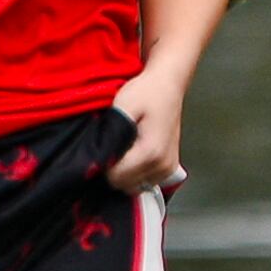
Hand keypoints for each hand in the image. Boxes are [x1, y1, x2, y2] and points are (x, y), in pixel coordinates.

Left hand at [103, 75, 188, 194]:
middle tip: (112, 145)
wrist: (168, 85)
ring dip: (124, 172)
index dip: (103, 165)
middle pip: (124, 185)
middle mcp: (162, 165)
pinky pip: (145, 181)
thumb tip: (101, 158)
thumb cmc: (146, 92)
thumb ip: (112, 134)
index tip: (102, 147)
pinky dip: (136, 172)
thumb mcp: (123, 106)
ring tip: (124, 149)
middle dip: (113, 169)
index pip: (116, 177)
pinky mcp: (170, 167)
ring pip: (134, 186)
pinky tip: (133, 154)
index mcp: (151, 152)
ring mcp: (168, 168)